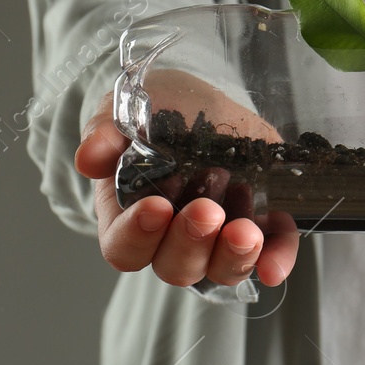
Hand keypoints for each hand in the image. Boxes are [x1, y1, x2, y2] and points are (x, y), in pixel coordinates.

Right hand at [74, 69, 298, 287]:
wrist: (206, 95)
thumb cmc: (158, 108)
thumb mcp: (127, 109)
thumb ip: (105, 132)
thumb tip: (89, 158)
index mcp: (130, 215)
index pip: (124, 248)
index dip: (138, 235)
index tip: (157, 206)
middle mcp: (172, 236)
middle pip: (175, 266)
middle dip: (191, 243)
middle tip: (206, 210)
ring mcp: (218, 237)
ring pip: (220, 269)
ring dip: (233, 256)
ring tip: (245, 231)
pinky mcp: (260, 224)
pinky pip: (270, 255)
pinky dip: (274, 260)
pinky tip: (274, 265)